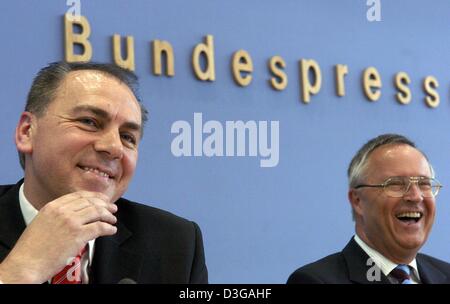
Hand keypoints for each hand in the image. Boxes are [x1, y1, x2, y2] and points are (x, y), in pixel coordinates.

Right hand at [0, 191, 116, 282]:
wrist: (26, 263)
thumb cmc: (32, 249)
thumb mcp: (42, 223)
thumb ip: (57, 216)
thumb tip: (76, 214)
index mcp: (52, 206)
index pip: (79, 195)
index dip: (94, 196)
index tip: (102, 199)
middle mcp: (62, 211)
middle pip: (90, 202)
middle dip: (105, 205)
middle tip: (112, 208)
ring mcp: (71, 222)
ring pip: (97, 212)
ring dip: (108, 216)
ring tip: (113, 220)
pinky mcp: (78, 235)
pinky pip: (100, 227)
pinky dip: (109, 228)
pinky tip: (111, 230)